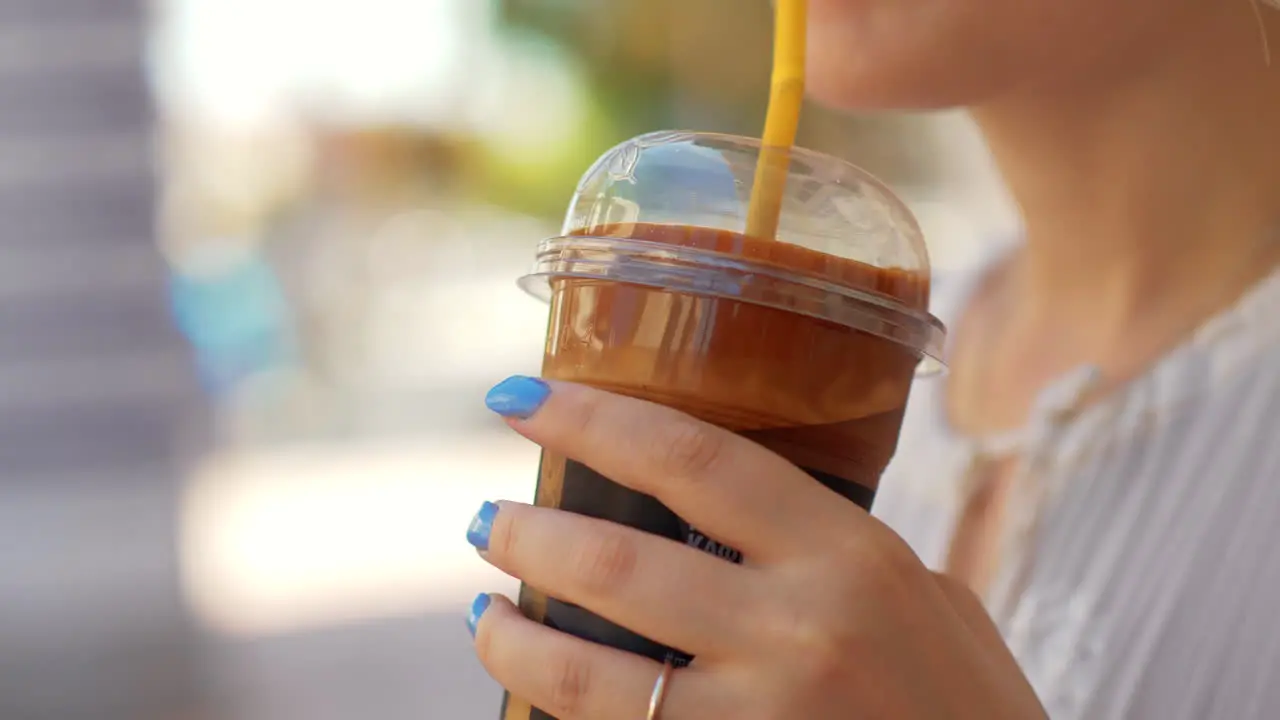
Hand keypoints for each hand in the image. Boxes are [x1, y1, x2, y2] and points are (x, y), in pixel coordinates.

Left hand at [465, 376, 1045, 719]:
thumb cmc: (970, 705)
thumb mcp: (932, 601)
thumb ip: (843, 556)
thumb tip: (749, 523)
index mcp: (849, 556)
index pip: (695, 459)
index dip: (593, 418)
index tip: (521, 395)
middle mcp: (799, 629)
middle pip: (620, 561)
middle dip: (530, 533)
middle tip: (485, 517)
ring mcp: (759, 716)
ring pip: (590, 670)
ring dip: (514, 635)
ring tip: (481, 606)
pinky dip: (557, 709)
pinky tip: (533, 688)